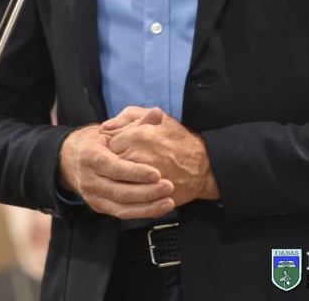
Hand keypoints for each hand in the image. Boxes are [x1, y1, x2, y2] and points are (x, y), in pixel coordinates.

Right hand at [58, 123, 174, 219]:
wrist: (69, 159)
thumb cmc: (96, 140)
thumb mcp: (110, 128)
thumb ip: (135, 123)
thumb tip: (157, 112)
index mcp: (91, 156)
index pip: (115, 168)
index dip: (136, 173)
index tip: (157, 173)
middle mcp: (89, 180)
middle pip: (119, 191)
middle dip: (146, 192)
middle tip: (168, 187)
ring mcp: (93, 196)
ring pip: (121, 207)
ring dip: (147, 207)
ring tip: (168, 202)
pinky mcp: (99, 206)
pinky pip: (121, 213)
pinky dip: (141, 213)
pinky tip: (158, 208)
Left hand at [101, 107, 218, 206]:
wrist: (201, 167)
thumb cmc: (179, 139)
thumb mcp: (158, 118)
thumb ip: (130, 115)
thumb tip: (106, 126)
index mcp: (137, 135)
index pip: (109, 142)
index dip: (112, 145)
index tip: (119, 146)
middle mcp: (136, 155)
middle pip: (110, 161)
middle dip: (113, 160)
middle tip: (123, 160)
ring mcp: (140, 176)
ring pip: (116, 177)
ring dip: (118, 176)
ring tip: (127, 173)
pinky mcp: (146, 193)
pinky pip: (126, 193)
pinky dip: (126, 189)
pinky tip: (131, 185)